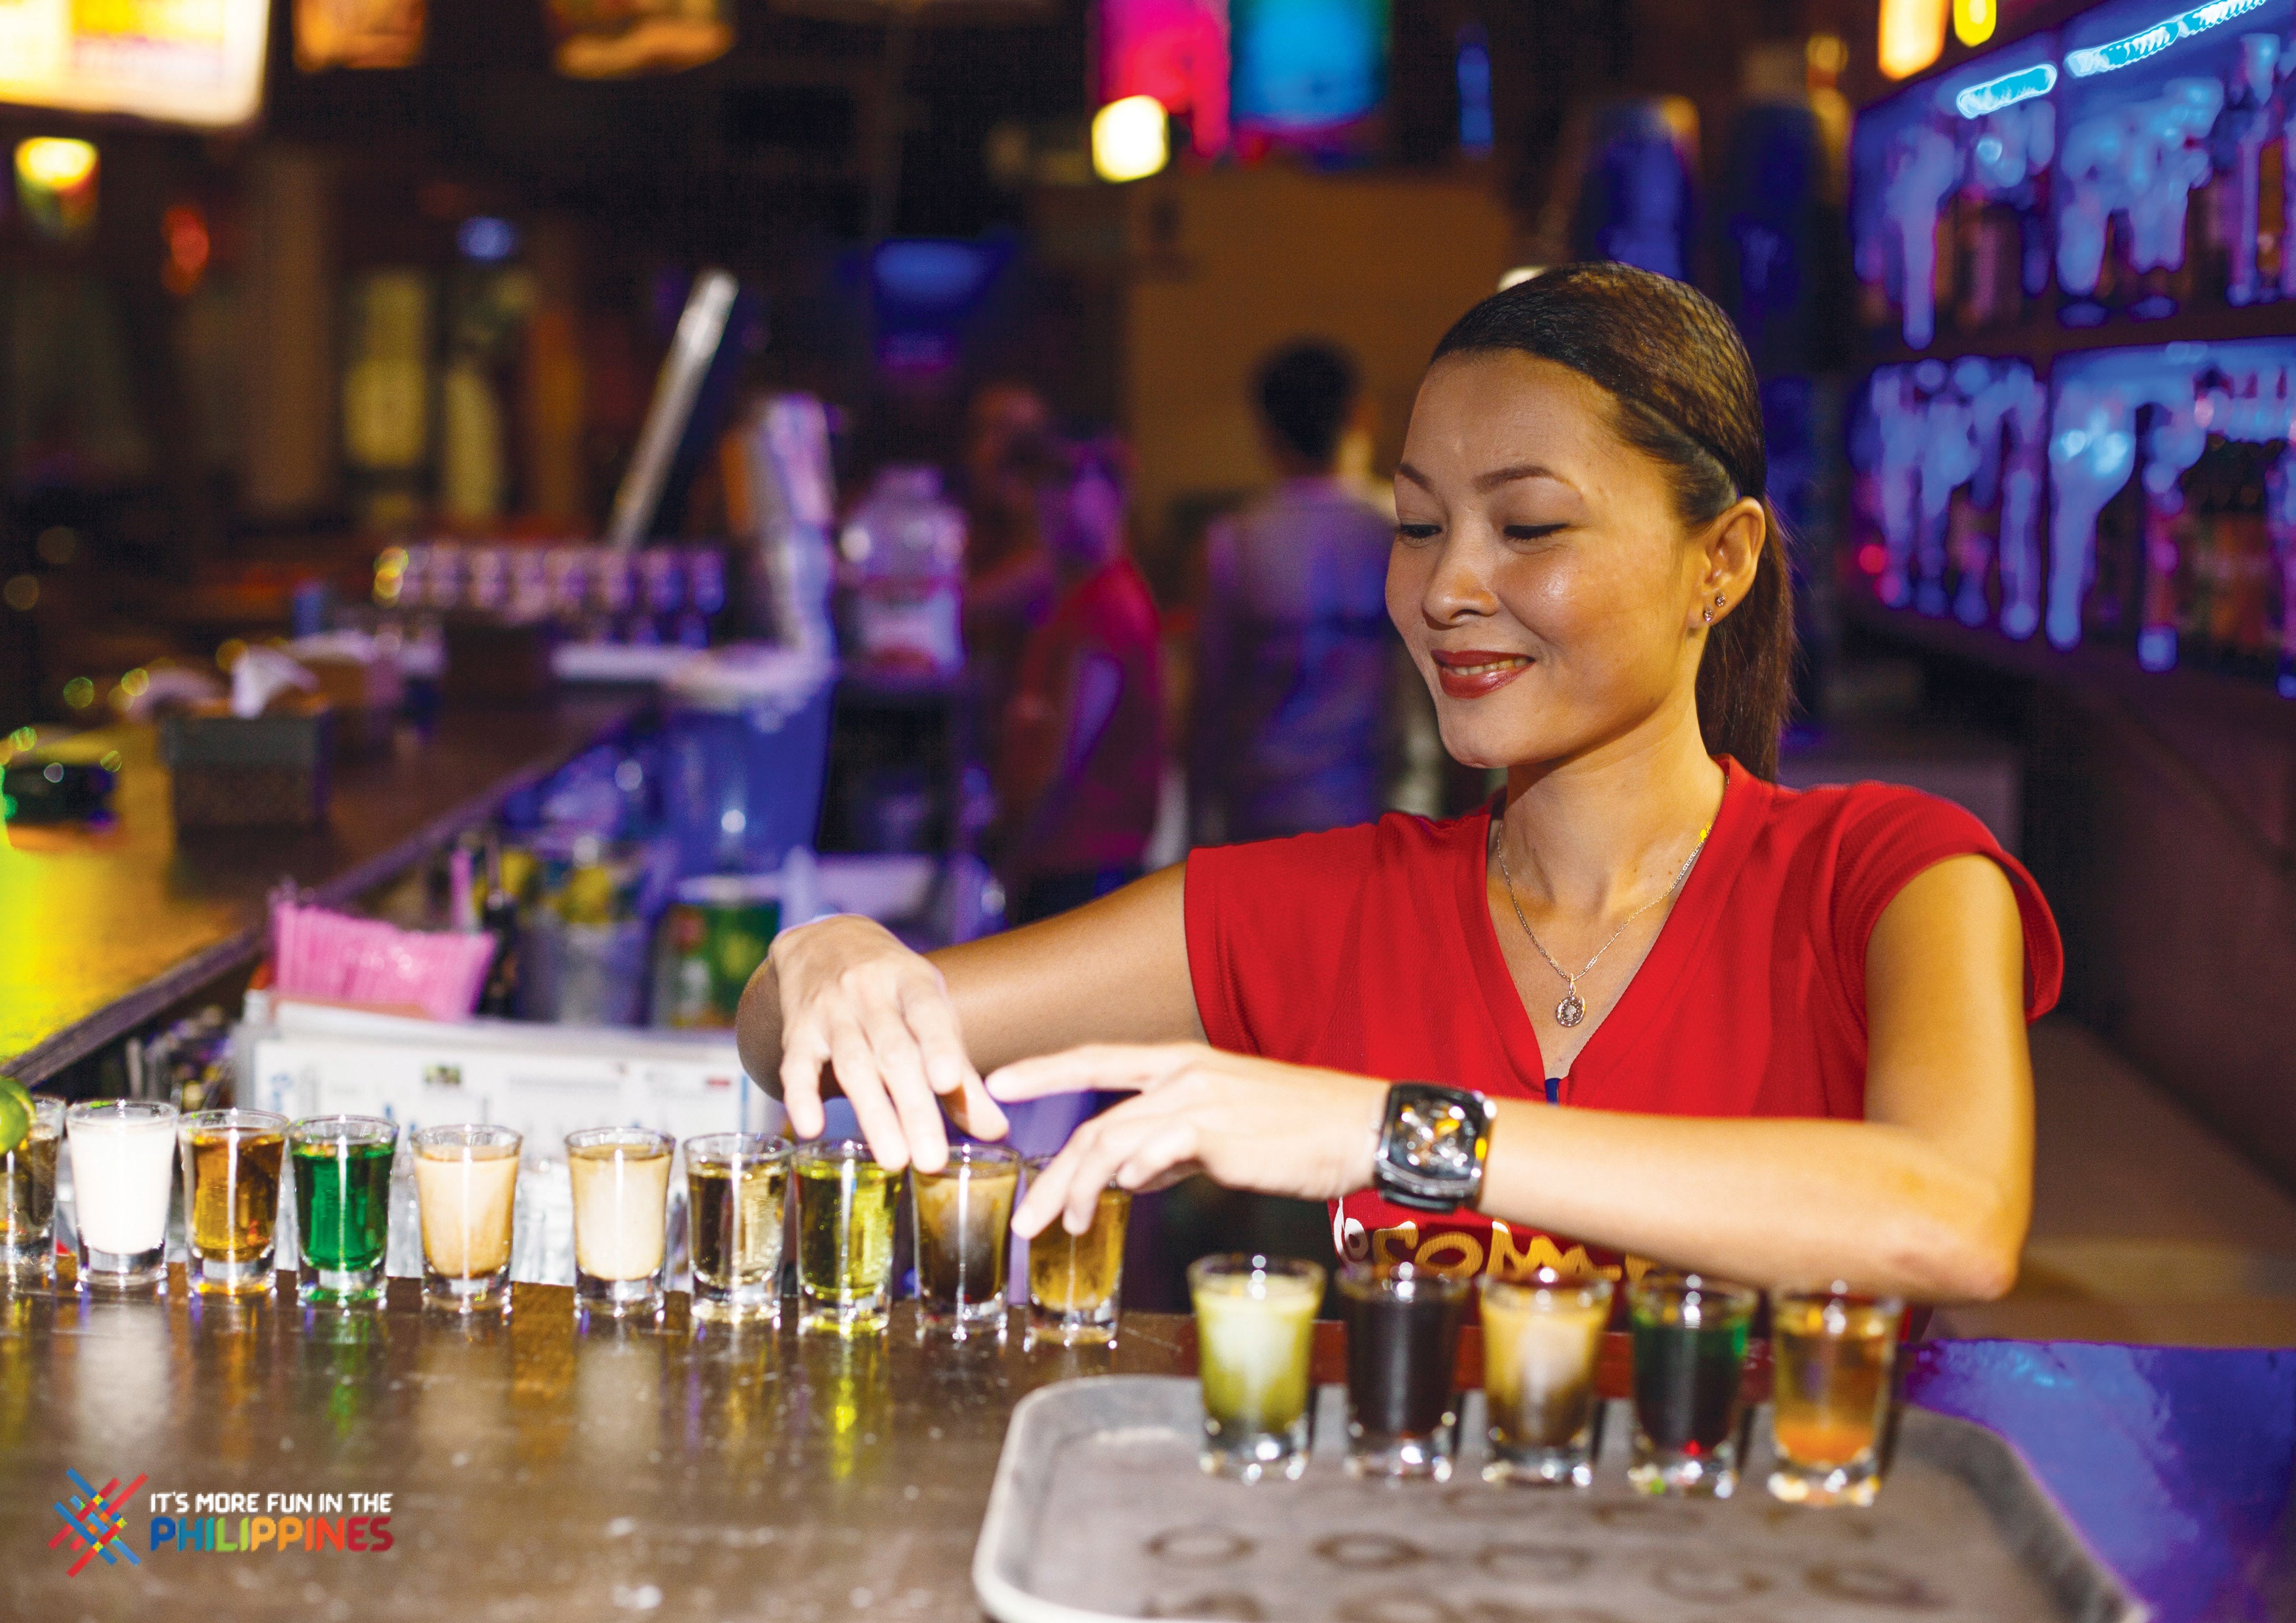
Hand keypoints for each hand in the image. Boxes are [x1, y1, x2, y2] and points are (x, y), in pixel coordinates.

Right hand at [767, 917, 1005, 1172]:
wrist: (824, 939)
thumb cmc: (894, 989)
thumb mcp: (930, 1011)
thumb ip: (960, 1073)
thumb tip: (997, 1131)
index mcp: (913, 983)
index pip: (928, 1014)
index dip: (939, 1047)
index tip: (949, 1083)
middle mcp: (870, 993)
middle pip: (894, 1052)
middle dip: (914, 1107)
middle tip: (932, 1160)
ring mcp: (831, 1010)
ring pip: (853, 1064)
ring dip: (874, 1114)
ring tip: (895, 1161)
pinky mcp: (797, 1031)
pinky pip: (796, 1065)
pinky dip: (802, 1096)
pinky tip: (812, 1128)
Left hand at [985, 1043, 1385, 1237]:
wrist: (1362, 1125)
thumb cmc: (1301, 1130)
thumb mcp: (1227, 1128)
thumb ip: (1175, 1147)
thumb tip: (1135, 1176)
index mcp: (1182, 1064)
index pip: (1098, 1059)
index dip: (1045, 1068)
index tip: (999, 1080)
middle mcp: (1183, 1075)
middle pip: (1094, 1120)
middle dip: (1052, 1172)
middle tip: (1026, 1217)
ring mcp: (1198, 1100)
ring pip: (1112, 1141)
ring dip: (1079, 1188)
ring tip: (1063, 1227)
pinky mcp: (1217, 1133)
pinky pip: (1155, 1153)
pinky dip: (1132, 1177)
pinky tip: (1123, 1200)